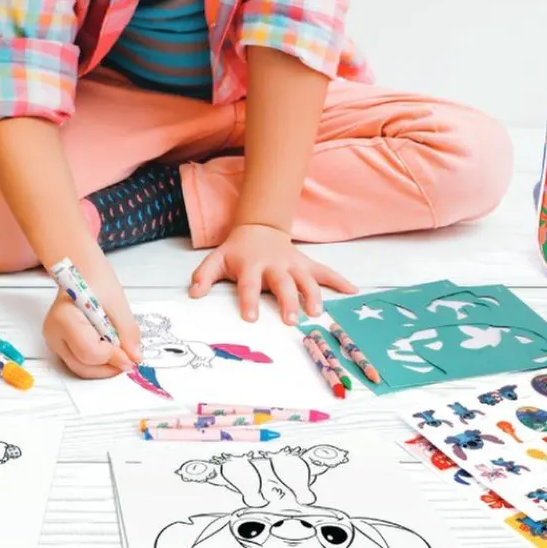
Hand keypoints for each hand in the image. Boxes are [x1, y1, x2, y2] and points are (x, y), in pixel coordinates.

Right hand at [44, 251, 141, 378]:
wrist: (81, 272)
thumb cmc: (96, 281)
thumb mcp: (118, 303)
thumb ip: (127, 331)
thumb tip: (135, 357)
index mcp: (64, 317)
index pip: (89, 351)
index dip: (112, 357)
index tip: (132, 357)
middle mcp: (53, 333)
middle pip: (83, 365)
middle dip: (109, 366)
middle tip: (130, 359)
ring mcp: (53, 341)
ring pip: (81, 368)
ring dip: (104, 366)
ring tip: (121, 353)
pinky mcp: (59, 345)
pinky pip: (80, 362)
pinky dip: (97, 362)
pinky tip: (109, 350)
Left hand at [188, 223, 357, 323]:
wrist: (259, 228)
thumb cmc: (236, 251)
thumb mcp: (215, 260)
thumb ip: (203, 276)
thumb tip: (193, 294)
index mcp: (251, 266)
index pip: (249, 285)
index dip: (249, 301)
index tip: (250, 318)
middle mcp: (274, 265)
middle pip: (283, 284)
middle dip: (288, 301)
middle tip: (291, 320)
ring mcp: (293, 264)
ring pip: (307, 279)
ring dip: (314, 295)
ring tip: (317, 312)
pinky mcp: (306, 264)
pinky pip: (325, 272)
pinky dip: (340, 281)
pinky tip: (353, 291)